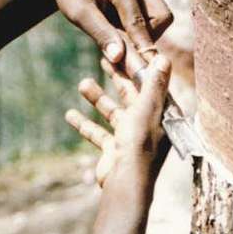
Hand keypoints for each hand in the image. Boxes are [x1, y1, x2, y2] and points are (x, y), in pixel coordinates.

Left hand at [33, 0, 173, 65]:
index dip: (142, 48)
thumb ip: (102, 35)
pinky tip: (119, 23)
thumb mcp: (80, 16)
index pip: (139, 23)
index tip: (145, 69)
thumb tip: (119, 58)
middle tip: (125, 44)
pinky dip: (142, 22)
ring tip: (117, 31)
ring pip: (161, 14)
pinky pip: (153, 9)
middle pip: (162, 16)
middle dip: (149, 36)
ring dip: (145, 30)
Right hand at [64, 54, 171, 188]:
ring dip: (97, 98)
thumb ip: (153, 84)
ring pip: (113, 112)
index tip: (123, 51)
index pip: (150, 84)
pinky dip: (85, 124)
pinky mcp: (115, 150)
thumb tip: (163, 58)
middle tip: (102, 57)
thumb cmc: (139, 144)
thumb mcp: (146, 109)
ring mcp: (131, 138)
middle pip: (131, 95)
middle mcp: (148, 125)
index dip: (136, 67)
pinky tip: (69, 114)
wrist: (125, 182)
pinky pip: (98, 133)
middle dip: (116, 77)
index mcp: (162, 114)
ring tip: (81, 84)